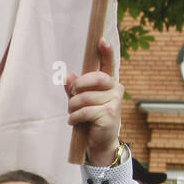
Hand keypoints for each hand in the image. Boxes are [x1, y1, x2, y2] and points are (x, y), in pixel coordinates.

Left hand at [65, 39, 123, 165]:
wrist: (100, 142)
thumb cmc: (90, 119)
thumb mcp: (81, 101)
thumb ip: (75, 88)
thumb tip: (67, 75)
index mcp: (109, 83)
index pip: (108, 64)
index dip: (106, 52)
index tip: (101, 40)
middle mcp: (115, 89)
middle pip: (92, 79)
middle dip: (77, 88)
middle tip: (72, 98)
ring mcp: (114, 101)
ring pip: (84, 97)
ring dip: (72, 107)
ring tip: (72, 114)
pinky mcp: (109, 114)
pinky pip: (84, 111)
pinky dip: (74, 117)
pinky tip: (73, 121)